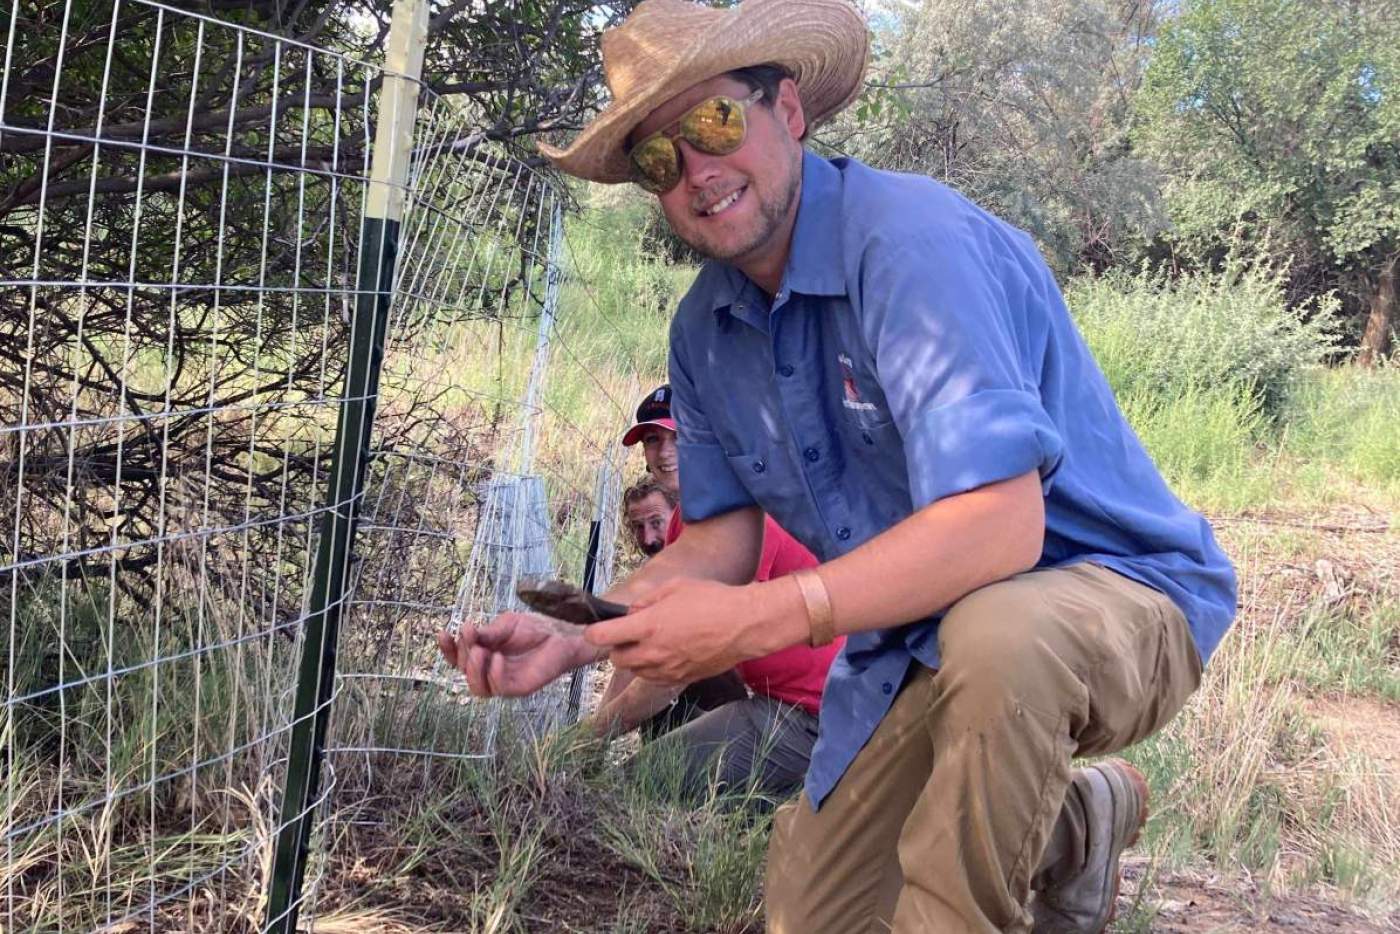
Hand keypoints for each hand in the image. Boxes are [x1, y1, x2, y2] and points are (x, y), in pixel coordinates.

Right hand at [437, 612, 592, 696]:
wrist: (560, 632)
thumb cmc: (534, 628)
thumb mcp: (506, 625)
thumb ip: (487, 633)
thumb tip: (465, 632)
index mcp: (483, 653)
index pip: (458, 658)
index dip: (447, 649)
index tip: (443, 633)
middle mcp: (490, 670)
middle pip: (464, 671)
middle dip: (463, 653)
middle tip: (472, 635)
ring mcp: (503, 681)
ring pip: (478, 688)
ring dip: (474, 670)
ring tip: (480, 651)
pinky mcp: (519, 688)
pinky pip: (499, 689)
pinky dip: (494, 674)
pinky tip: (498, 659)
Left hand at [583, 578, 803, 683]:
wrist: (745, 625)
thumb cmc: (713, 600)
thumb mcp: (675, 587)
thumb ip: (647, 600)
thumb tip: (632, 612)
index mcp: (648, 626)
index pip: (602, 637)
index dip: (594, 632)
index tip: (596, 629)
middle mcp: (653, 652)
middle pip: (615, 659)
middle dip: (617, 646)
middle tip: (630, 633)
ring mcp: (667, 669)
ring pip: (635, 671)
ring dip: (636, 659)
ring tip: (654, 642)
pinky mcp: (681, 679)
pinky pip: (656, 677)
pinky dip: (654, 668)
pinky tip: (669, 653)